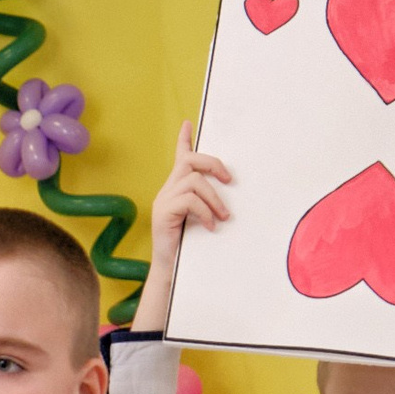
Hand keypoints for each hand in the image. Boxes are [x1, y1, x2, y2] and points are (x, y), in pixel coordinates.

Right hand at [132, 121, 231, 332]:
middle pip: (189, 161)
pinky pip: (189, 201)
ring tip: (222, 217)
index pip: (179, 157)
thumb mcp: (201, 220)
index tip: (188, 123)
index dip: (184, 139)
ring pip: (193, 181)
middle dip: (213, 164)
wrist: (171, 271)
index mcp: (176, 190)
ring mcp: (163, 201)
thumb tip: (231, 193)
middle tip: (229, 180)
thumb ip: (208, 204)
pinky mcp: (163, 213)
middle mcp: (167, 190)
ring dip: (214, 198)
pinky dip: (204, 212)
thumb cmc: (189, 247)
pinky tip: (210, 227)